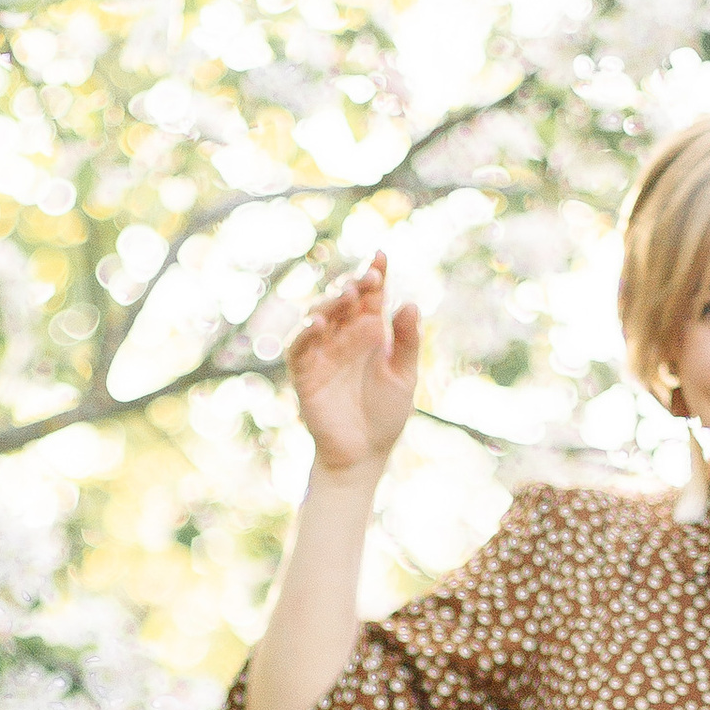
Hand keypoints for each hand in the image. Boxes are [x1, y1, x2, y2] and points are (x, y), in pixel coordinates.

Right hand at [285, 254, 420, 476]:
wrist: (364, 454)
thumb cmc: (386, 415)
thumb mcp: (404, 376)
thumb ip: (407, 342)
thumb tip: (410, 303)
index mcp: (370, 332)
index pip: (370, 296)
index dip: (374, 274)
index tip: (381, 256)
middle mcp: (344, 336)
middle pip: (343, 300)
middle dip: (353, 285)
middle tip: (368, 279)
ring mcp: (322, 353)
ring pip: (319, 316)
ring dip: (331, 303)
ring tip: (347, 296)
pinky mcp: (304, 372)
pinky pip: (299, 347)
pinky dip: (306, 333)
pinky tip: (320, 324)